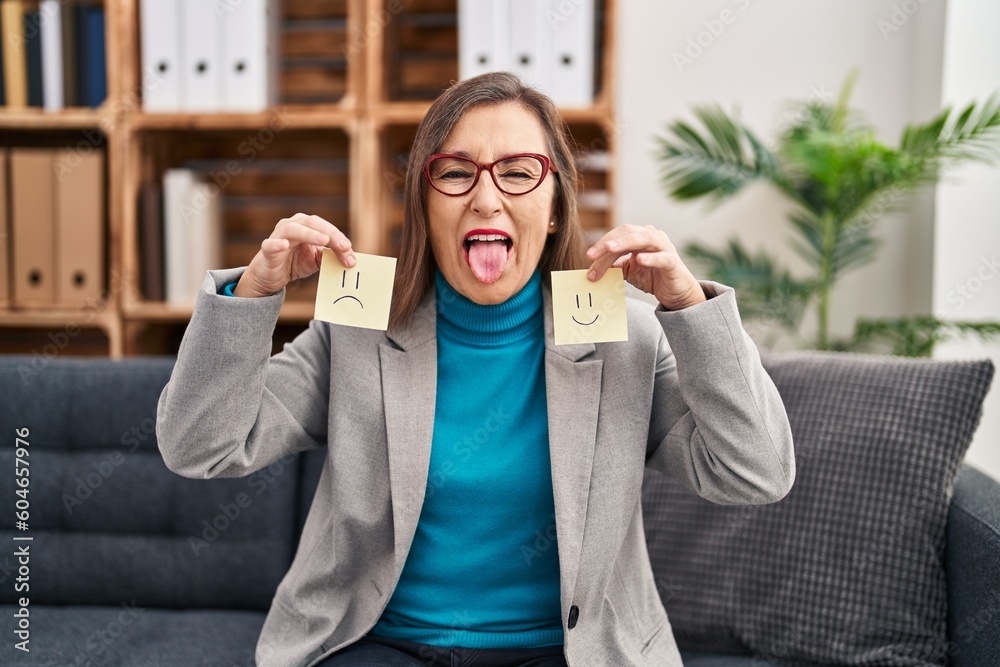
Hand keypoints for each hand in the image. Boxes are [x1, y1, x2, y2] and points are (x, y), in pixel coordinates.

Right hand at [234, 213, 355, 297]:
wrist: (271, 276)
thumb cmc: (294, 262)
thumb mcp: (317, 260)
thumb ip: (331, 256)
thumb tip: (351, 259)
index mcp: (306, 226)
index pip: (325, 228)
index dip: (339, 238)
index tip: (350, 250)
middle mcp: (292, 226)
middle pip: (312, 223)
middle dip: (330, 234)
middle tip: (344, 246)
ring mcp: (278, 236)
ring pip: (293, 229)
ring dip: (309, 234)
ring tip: (323, 240)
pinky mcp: (267, 250)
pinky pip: (270, 245)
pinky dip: (277, 244)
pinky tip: (284, 245)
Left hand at [586, 225, 706, 310]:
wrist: (676, 292)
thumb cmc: (653, 277)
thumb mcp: (628, 271)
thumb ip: (614, 266)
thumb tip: (593, 267)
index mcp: (640, 237)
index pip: (618, 235)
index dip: (602, 244)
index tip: (589, 257)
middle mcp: (652, 237)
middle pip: (627, 233)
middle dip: (608, 242)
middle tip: (592, 255)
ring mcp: (664, 247)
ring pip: (644, 238)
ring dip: (625, 243)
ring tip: (609, 249)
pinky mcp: (673, 262)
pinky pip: (662, 257)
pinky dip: (651, 258)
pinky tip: (640, 260)